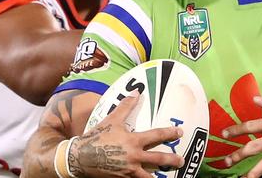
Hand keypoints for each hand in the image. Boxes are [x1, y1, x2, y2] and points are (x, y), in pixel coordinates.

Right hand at [68, 94, 184, 177]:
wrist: (80, 157)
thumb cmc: (97, 137)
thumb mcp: (112, 120)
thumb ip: (126, 106)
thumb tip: (137, 92)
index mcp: (133, 141)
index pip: (156, 135)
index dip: (169, 133)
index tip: (180, 132)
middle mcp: (134, 157)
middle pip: (158, 159)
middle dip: (172, 160)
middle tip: (181, 161)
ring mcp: (129, 170)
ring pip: (149, 176)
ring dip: (159, 176)